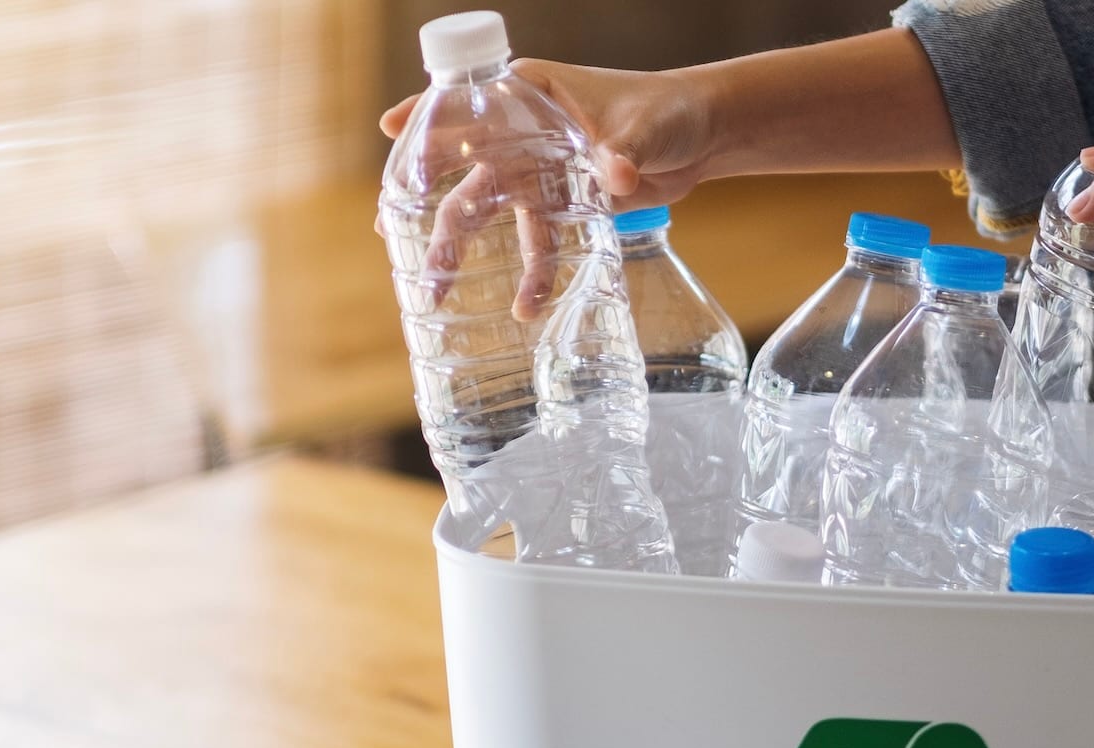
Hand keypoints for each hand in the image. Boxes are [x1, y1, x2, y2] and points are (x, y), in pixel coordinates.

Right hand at [380, 60, 716, 319]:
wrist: (701, 138)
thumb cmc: (670, 110)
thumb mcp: (647, 125)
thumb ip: (626, 151)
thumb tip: (617, 178)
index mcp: (530, 93)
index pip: (468, 99)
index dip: (427, 113)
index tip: (392, 130)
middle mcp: (520, 131)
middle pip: (461, 166)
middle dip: (425, 201)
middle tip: (393, 237)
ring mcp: (536, 170)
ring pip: (484, 211)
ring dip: (460, 249)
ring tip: (436, 293)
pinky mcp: (559, 202)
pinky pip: (534, 242)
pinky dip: (530, 275)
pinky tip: (526, 307)